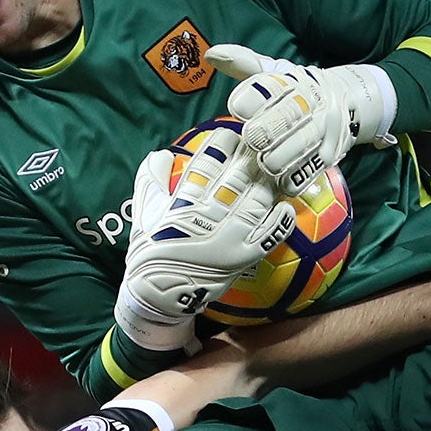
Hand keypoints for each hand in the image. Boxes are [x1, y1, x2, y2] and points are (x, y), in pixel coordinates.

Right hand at [114, 134, 297, 350]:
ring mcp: (227, 236)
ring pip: (257, 199)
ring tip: (278, 172)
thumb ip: (151, 180)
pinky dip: (280, 221)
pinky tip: (286, 208)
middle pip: (238, 176)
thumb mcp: (144, 211)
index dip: (223, 144)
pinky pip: (268, 235)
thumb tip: (162, 155)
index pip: (208, 161)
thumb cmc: (149, 251)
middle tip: (265, 146)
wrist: (158, 293)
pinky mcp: (243, 257)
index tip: (232, 136)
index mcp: (184, 200)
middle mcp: (208, 214)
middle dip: (253, 158)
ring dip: (270, 183)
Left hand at [206, 43, 394, 195]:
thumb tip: (211, 55)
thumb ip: (243, 64)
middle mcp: (312, 103)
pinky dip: (296, 177)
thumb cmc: (298, 89)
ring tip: (265, 163)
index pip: (272, 86)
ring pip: (303, 144)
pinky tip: (281, 181)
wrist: (349, 101)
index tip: (237, 107)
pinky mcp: (330, 154)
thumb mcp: (275, 71)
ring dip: (281, 156)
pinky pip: (313, 169)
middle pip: (289, 115)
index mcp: (294, 81)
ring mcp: (324, 129)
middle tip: (252, 138)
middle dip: (267, 128)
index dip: (253, 97)